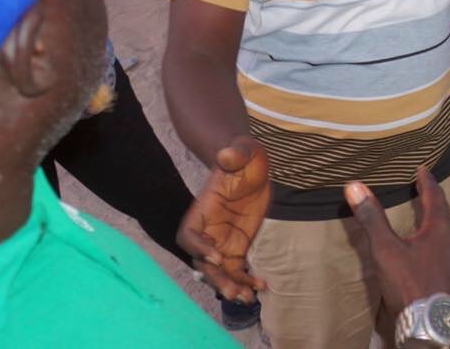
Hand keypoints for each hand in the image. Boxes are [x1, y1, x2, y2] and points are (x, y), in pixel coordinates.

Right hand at [177, 136, 270, 302]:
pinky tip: (262, 286)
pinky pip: (237, 270)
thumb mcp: (243, 151)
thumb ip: (235, 154)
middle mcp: (207, 231)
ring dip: (231, 286)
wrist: (251, 166)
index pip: (188, 235)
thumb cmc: (243, 156)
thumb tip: (227, 154)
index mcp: (201, 210)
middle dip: (216, 278)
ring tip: (247, 298)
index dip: (198, 248)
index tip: (218, 256)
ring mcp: (221, 241)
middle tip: (232, 291)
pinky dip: (247, 281)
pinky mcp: (237, 247)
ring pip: (220, 272)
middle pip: (202, 261)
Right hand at [344, 168, 449, 307]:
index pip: (434, 194)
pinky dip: (442, 238)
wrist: (433, 324)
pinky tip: (434, 248)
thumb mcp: (386, 249)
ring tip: (428, 215)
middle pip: (445, 211)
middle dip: (433, 199)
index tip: (422, 168)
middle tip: (424, 188)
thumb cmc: (410, 283)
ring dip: (439, 220)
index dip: (426, 180)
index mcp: (441, 226)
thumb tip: (354, 185)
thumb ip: (372, 217)